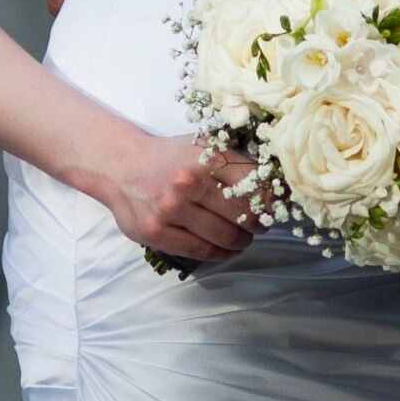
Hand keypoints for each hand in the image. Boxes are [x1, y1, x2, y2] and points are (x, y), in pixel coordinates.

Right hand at [94, 129, 259, 264]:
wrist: (122, 166)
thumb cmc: (171, 158)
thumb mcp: (204, 147)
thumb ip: (237, 164)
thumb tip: (278, 190)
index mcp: (206, 157)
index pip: (256, 188)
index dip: (270, 203)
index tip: (272, 209)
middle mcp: (188, 182)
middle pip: (244, 217)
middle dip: (257, 225)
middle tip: (258, 226)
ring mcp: (170, 209)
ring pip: (225, 238)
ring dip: (240, 242)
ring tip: (241, 238)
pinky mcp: (156, 232)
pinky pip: (201, 252)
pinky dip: (219, 254)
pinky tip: (223, 248)